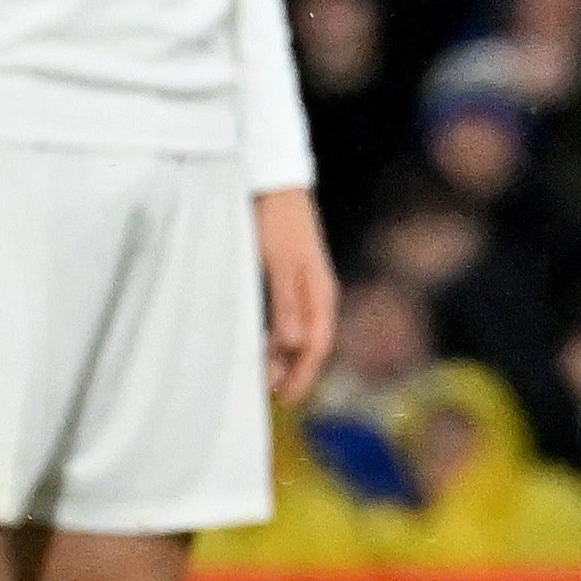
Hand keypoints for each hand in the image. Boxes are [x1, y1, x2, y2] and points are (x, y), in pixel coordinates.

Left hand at [256, 185, 335, 402]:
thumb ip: (284, 302)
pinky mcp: (290, 277)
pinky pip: (289, 317)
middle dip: (292, 372)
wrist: (273, 183)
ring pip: (299, 332)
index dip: (300, 374)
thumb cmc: (274, 220)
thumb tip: (294, 344)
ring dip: (282, 356)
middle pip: (310, 344)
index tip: (282, 398)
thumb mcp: (276, 261)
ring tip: (262, 378)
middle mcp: (317, 293)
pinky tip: (261, 344)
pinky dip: (277, 336)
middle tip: (268, 397)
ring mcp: (305, 286)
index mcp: (320, 293)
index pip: (316, 345)